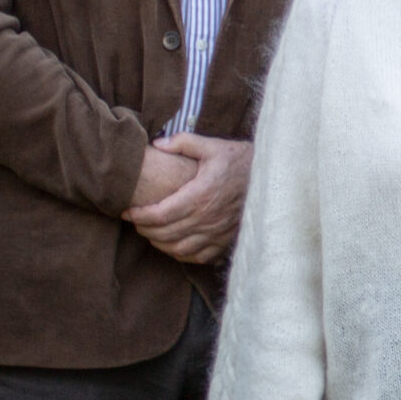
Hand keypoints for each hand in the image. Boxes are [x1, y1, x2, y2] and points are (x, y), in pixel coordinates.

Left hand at [124, 133, 252, 261]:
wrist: (273, 177)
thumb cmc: (241, 161)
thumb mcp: (213, 146)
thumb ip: (183, 143)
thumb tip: (157, 144)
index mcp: (200, 195)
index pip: (159, 214)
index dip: (138, 216)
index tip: (127, 211)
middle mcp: (208, 218)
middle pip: (165, 233)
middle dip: (144, 229)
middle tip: (135, 221)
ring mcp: (218, 232)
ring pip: (178, 248)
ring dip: (159, 243)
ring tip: (150, 232)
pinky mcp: (227, 240)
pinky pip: (198, 256)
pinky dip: (180, 253)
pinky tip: (173, 244)